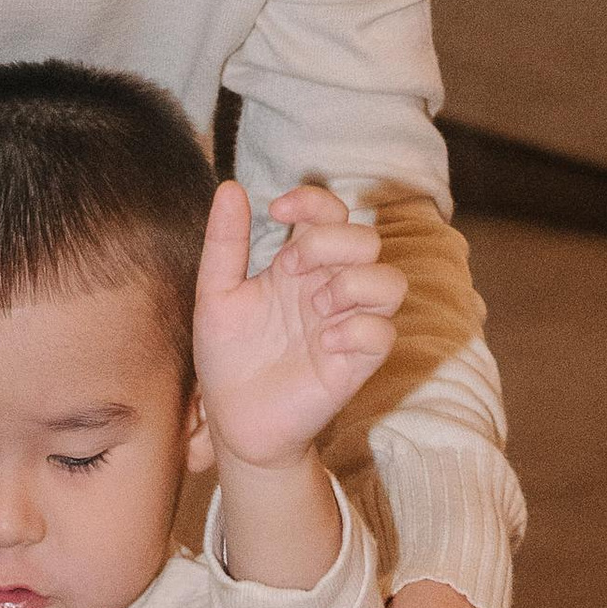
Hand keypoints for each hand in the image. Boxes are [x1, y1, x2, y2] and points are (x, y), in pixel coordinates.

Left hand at [193, 181, 404, 472]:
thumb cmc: (228, 355)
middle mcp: (330, 289)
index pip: (331, 212)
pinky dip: (356, 331)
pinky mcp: (355, 365)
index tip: (276, 209)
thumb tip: (230, 187)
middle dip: (329, 242)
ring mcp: (347, 325)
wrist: (231, 420)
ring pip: (391, 282)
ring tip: (315, 306)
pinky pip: (383, 334)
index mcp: (301, 264)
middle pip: (366, 239)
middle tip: (289, 268)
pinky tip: (323, 343)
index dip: (313, 200)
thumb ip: (225, 243)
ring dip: (353, 282)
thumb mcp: (215, 294)